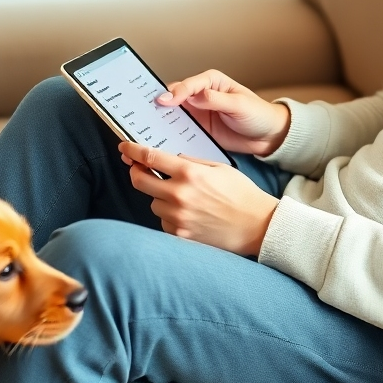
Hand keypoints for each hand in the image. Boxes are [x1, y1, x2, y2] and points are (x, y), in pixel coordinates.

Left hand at [120, 142, 277, 255]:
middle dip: (136, 171)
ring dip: (159, 196)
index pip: (149, 157)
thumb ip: (191, 162)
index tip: (124, 148)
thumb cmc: (242, 194)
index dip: (132, 150)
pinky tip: (188, 214)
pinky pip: (163, 221)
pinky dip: (170, 215)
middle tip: (140, 169)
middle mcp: (179, 195)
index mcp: (189, 173)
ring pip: (152, 202)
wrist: (257, 226)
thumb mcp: (219, 168)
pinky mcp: (179, 235)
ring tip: (181, 197)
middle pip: (139, 180)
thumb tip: (170, 159)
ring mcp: (177, 217)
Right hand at [156, 70, 290, 156]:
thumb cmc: (258, 114)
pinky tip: (159, 141)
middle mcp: (200, 95)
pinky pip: (178, 131)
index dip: (175, 93)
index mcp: (211, 82)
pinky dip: (168, 135)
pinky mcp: (197, 130)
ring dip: (159, 120)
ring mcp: (197, 113)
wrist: (268, 137)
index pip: (188, 85)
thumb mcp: (240, 105)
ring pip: (171, 114)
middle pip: (173, 97)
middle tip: (143, 113)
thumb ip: (217, 99)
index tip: (164, 101)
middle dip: (158, 104)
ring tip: (144, 128)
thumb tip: (195, 96)